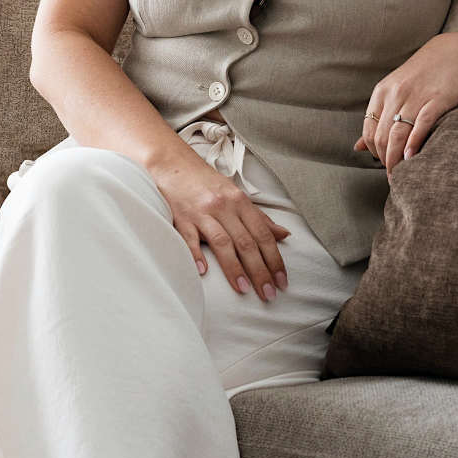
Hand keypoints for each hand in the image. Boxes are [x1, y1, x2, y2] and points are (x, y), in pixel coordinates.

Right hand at [148, 149, 289, 300]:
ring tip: (244, 289)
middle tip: (269, 294)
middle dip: (260, 270)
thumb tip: (284, 234)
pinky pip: (189, 238)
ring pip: (222, 242)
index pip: (263, 234)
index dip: (274, 259)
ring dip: (234, 268)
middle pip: (246, 242)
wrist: (173, 163)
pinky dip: (196, 254)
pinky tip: (203, 272)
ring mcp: (201, 212)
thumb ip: (259, 218)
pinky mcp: (181, 217)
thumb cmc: (207, 183)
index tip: (282, 281)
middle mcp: (223, 206)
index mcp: (240, 202)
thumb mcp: (236, 195)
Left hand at [353, 31, 457, 170]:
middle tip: (394, 175)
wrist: (450, 53)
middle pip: (382, 137)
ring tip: (401, 175)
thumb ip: (376, 118)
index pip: (369, 131)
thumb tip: (357, 147)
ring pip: (398, 134)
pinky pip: (421, 124)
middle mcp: (395, 94)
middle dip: (385, 160)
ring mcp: (416, 97)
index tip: (383, 163)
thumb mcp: (392, 92)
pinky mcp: (437, 100)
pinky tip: (412, 157)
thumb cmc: (420, 77)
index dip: (373, 152)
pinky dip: (414, 143)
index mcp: (381, 93)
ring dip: (397, 159)